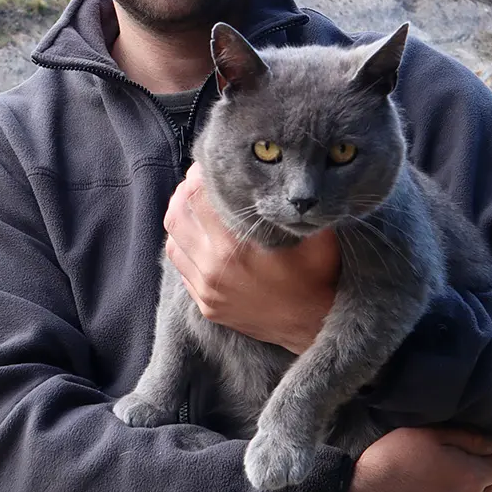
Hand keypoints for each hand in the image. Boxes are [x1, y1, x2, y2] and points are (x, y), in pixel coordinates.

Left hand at [164, 164, 337, 353]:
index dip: (200, 175)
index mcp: (235, 248)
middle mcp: (213, 269)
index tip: (211, 165)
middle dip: (185, 192)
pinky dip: (185, 246)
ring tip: (197, 205)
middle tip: (200, 181)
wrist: (314, 326)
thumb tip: (283, 173)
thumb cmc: (318, 277)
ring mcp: (206, 290)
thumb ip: (295, 205)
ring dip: (182, 219)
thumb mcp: (316, 235)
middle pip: (178, 215)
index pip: (198, 198)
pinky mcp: (206, 305)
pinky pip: (182, 268)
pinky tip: (201, 236)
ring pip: (173, 241)